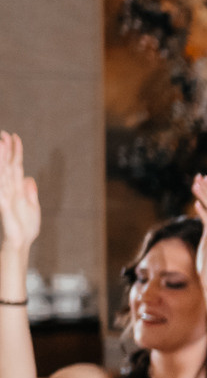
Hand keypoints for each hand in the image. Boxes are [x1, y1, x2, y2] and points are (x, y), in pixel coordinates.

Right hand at [0, 132, 39, 260]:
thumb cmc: (24, 228)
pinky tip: (1, 170)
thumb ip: (30, 193)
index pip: (16, 165)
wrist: (19, 244)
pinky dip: (0, 179)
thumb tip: (30, 179)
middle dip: (6, 149)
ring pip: (2, 173)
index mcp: (17, 189)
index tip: (16, 136)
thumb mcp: (32, 208)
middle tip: (3, 133)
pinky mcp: (3, 205)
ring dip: (1, 158)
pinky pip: (1, 190)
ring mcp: (5, 196)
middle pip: (7, 165)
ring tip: (0, 142)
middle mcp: (9, 189)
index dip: (16, 151)